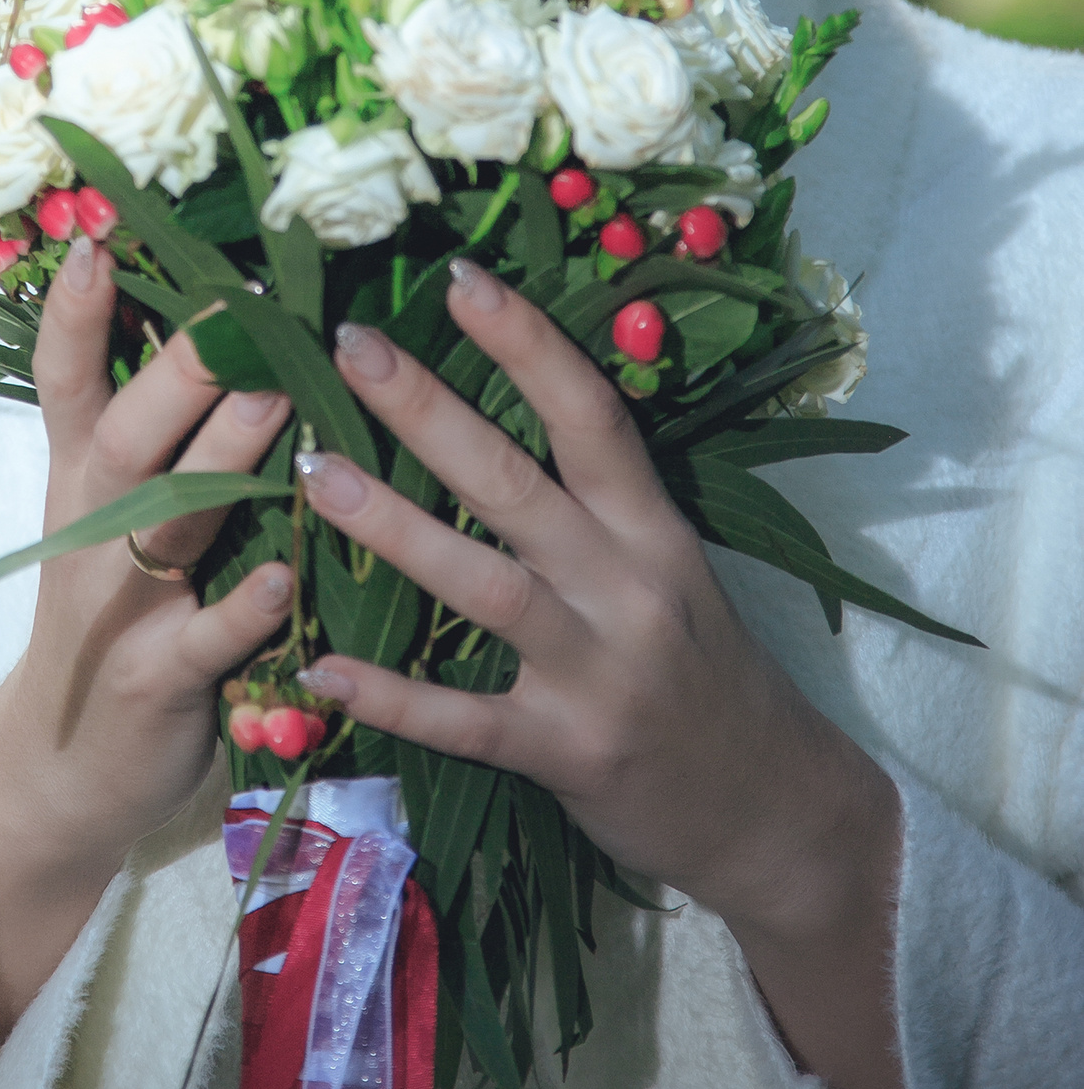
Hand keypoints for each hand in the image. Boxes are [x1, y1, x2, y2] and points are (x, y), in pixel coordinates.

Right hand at [0, 234, 291, 1073]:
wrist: (62, 768)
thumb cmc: (112, 615)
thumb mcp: (108, 517)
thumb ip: (154, 432)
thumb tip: (221, 324)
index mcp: (84, 480)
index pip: (64, 382)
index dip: (76, 315)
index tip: (97, 240)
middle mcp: (95, 530)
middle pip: (125, 434)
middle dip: (180, 367)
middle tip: (242, 304)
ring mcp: (119, 605)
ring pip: (169, 521)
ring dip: (224, 458)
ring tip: (277, 400)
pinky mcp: (154, 680)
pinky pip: (202, 637)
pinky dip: (243, 605)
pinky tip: (285, 571)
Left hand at [293, 257, 889, 947]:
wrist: (776, 810)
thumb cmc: (704, 669)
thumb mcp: (672, 569)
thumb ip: (598, 506)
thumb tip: (502, 412)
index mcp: (655, 530)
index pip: (590, 415)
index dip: (527, 342)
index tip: (461, 278)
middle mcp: (627, 587)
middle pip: (516, 482)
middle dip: (428, 408)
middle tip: (350, 343)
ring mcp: (596, 672)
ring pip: (483, 585)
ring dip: (391, 528)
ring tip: (312, 471)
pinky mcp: (565, 751)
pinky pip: (463, 719)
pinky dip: (390, 696)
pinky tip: (320, 668)